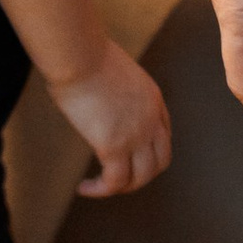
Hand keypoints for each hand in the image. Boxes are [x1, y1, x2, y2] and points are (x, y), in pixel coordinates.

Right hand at [50, 40, 171, 197]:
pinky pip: (113, 181)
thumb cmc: (82, 51)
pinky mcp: (113, 146)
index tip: (130, 157)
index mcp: (152, 97)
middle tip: (119, 179)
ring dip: (122, 187)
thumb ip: (112, 85)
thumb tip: (92, 89)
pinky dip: (100, 190)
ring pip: (140, 178)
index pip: (164, 134)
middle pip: (160, 161)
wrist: (78, 53)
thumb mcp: (111, 67)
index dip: (149, 151)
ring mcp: (136, 135)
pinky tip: (84, 188)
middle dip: (142, 175)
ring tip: (100, 188)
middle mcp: (151, 119)